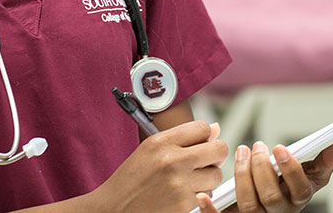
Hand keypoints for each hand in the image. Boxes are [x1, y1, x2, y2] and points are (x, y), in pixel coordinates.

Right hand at [93, 120, 226, 212]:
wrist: (114, 208)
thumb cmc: (132, 179)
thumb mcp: (151, 150)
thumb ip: (183, 138)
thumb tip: (216, 128)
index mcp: (162, 142)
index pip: (203, 128)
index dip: (207, 136)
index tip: (202, 143)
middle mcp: (172, 160)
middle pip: (218, 149)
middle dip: (216, 155)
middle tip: (206, 161)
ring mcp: (179, 183)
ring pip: (216, 174)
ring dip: (208, 178)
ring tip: (191, 179)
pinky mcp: (183, 204)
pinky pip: (207, 195)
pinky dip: (199, 195)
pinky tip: (184, 194)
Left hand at [196, 138, 332, 212]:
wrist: (264, 211)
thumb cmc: (287, 189)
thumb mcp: (309, 176)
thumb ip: (326, 160)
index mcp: (297, 200)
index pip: (299, 189)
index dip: (290, 170)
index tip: (281, 148)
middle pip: (271, 197)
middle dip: (262, 169)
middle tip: (256, 146)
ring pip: (248, 205)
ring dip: (242, 177)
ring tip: (240, 153)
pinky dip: (211, 211)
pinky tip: (204, 196)